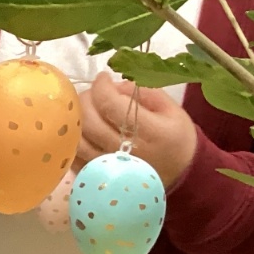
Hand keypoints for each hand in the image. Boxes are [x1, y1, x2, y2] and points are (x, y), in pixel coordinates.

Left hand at [76, 73, 196, 186]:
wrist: (180, 172)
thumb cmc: (175, 137)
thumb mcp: (171, 109)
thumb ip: (145, 92)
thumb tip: (115, 85)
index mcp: (153, 133)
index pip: (113, 106)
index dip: (102, 87)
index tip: (103, 78)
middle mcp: (128, 153)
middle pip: (91, 122)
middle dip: (86, 100)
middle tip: (93, 92)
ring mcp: (110, 168)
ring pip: (78, 141)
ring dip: (76, 119)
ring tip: (86, 109)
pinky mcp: (98, 176)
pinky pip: (74, 157)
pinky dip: (73, 140)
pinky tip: (83, 129)